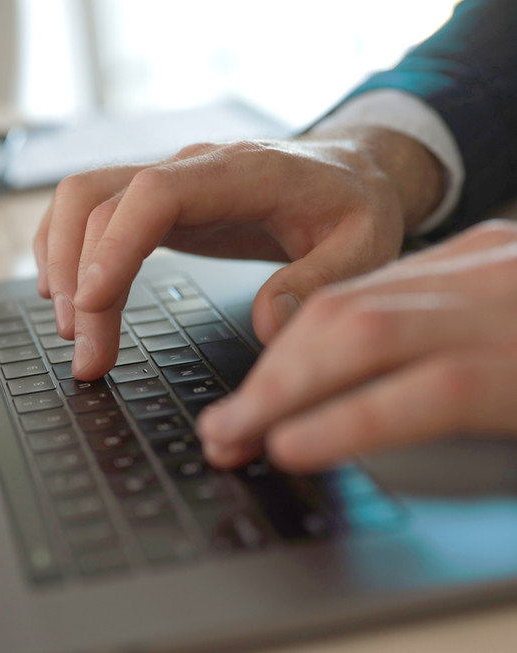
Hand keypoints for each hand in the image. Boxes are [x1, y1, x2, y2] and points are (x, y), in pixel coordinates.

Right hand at [33, 127, 444, 379]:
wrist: (349, 172)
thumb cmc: (354, 208)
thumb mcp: (364, 249)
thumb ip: (317, 285)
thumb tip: (268, 325)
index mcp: (241, 172)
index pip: (154, 194)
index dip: (113, 246)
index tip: (92, 303)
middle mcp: (191, 167)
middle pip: (100, 203)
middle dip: (80, 281)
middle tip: (88, 353)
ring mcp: (167, 179)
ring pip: (80, 199)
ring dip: (61, 263)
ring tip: (72, 331)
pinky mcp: (154, 200)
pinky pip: (86, 207)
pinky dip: (62, 247)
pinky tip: (66, 293)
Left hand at [197, 220, 516, 472]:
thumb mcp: (509, 326)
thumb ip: (442, 340)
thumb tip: (352, 390)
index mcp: (471, 262)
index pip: (350, 300)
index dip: (285, 357)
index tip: (247, 405)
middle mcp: (480, 271)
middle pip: (340, 314)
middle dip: (269, 377)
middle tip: (220, 430)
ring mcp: (503, 306)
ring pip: (363, 335)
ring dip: (283, 391)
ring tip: (231, 436)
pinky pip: (432, 392)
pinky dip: (350, 420)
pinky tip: (294, 445)